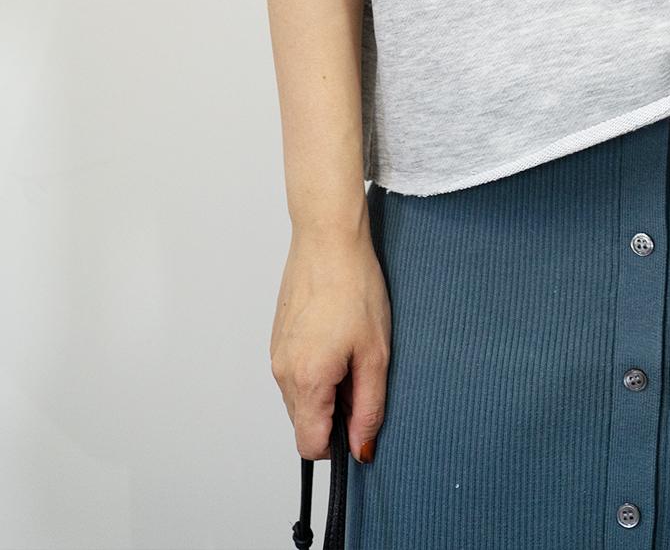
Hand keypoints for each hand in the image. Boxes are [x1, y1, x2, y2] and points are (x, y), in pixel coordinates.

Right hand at [270, 221, 391, 464]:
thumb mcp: (375, 351)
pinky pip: (294, 374)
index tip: (360, 417)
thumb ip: (369, 407)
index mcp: (306, 380)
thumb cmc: (354, 286)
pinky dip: (314, 370)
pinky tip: (336, 337)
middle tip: (361, 373)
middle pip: (304, 424)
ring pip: (299, 399)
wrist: (328, 239)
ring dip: (325, 391)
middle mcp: (282, 373)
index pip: (310, 446)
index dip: (338, 443)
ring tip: (350, 350)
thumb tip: (362, 447)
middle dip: (333, 414)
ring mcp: (276, 355)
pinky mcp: (277, 339)